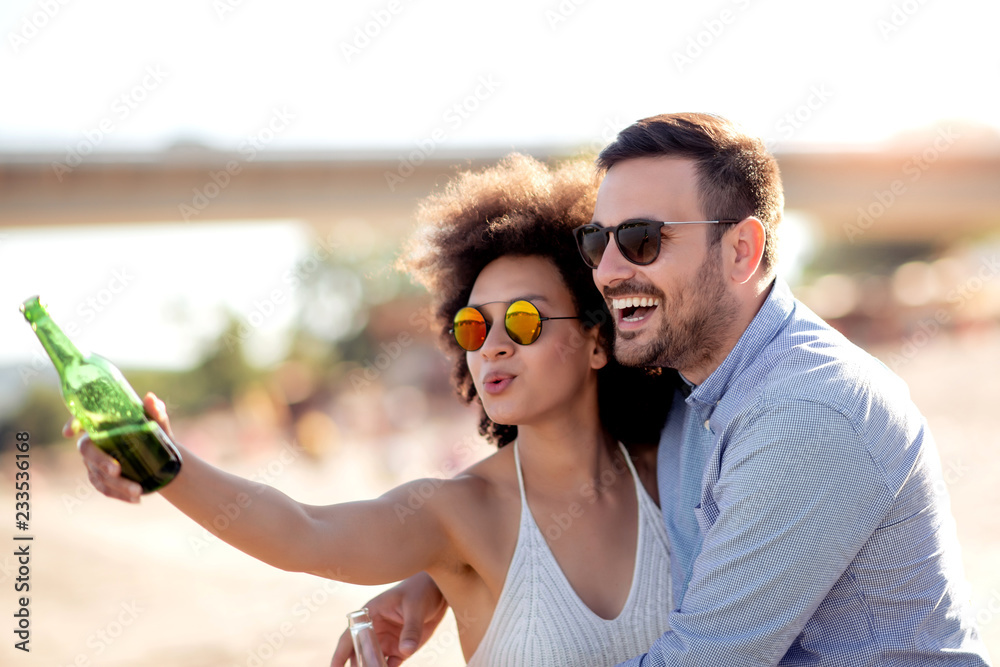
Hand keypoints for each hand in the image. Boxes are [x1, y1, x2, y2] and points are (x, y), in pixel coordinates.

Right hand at [63, 392, 172, 503]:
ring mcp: (93, 463)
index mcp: (103, 425)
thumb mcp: (158, 423)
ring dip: (117, 485)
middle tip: (117, 470)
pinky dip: (120, 495)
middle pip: (88, 452)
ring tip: (138, 490)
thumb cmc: (154, 433)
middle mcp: (93, 443)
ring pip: (98, 475)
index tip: (69, 433)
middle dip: (100, 461)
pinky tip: (136, 499)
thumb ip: (155, 411)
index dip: (72, 423)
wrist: (162, 456)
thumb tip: (151, 399)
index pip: (81, 420)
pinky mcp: (100, 479)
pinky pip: (105, 489)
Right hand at [330, 573, 447, 666]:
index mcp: (371, 615)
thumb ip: (411, 629)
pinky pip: (390, 665)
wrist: (439, 591)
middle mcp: (376, 630)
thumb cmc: (421, 590)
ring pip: (373, 661)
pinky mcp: (401, 648)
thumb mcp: (415, 607)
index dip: (340, 654)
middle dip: (357, 666)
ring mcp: (388, 640)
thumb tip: (406, 651)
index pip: (350, 636)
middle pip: (360, 653)